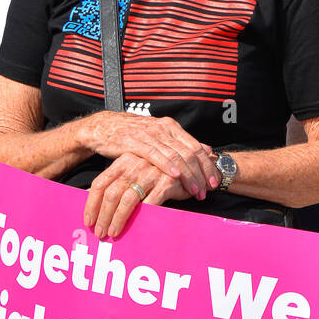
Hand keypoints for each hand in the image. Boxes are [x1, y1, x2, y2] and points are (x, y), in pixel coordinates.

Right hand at [80, 110, 217, 196]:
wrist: (104, 127)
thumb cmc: (134, 135)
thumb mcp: (160, 137)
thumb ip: (182, 144)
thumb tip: (207, 150)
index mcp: (171, 127)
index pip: (196, 147)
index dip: (207, 165)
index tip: (214, 182)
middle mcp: (163, 128)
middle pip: (189, 152)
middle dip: (201, 173)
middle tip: (207, 190)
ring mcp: (149, 134)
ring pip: (176, 155)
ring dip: (188, 175)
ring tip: (195, 191)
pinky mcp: (134, 142)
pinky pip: (155, 154)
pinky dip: (167, 165)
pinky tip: (175, 176)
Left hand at [83, 153, 190, 238]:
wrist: (190, 163)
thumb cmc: (156, 171)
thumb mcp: (133, 171)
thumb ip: (117, 182)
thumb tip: (92, 199)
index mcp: (123, 161)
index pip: (100, 183)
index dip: (91, 203)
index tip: (88, 221)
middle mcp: (135, 164)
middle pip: (111, 193)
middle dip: (103, 216)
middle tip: (100, 233)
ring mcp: (151, 172)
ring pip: (127, 199)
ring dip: (118, 219)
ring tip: (113, 233)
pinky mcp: (168, 181)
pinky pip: (151, 201)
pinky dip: (142, 215)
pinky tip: (137, 226)